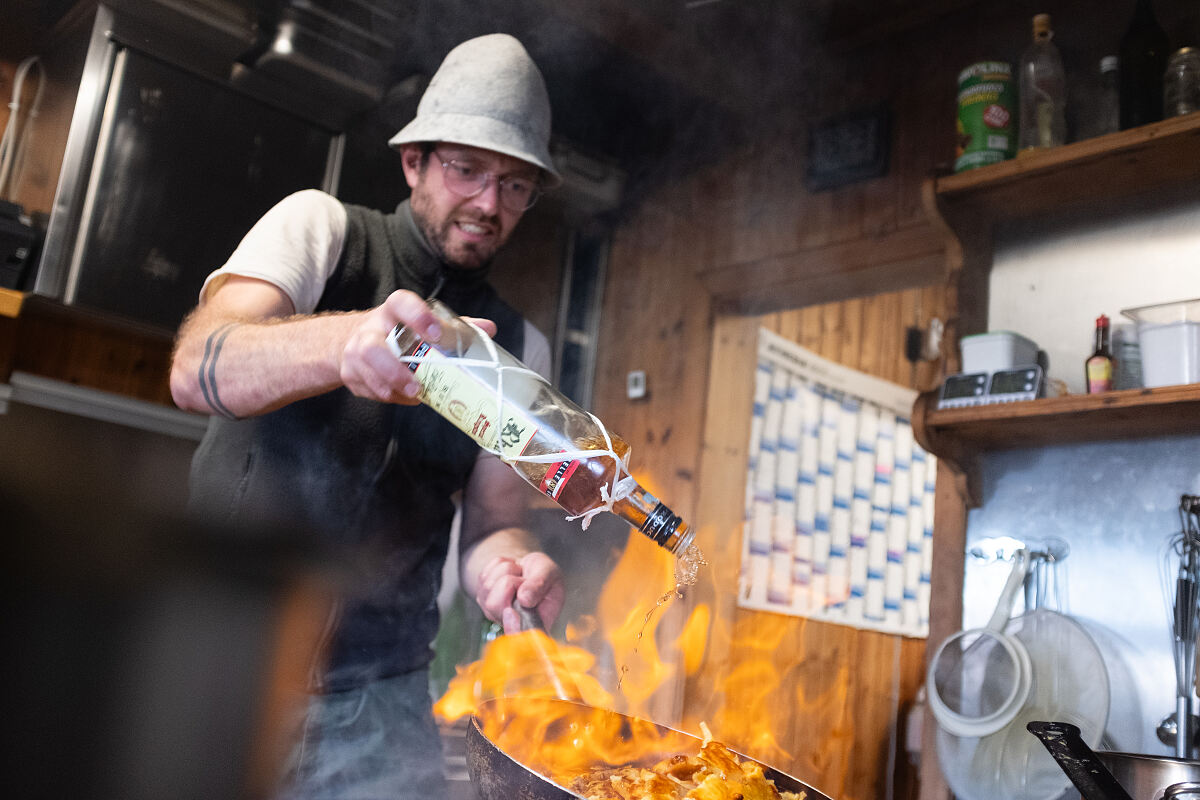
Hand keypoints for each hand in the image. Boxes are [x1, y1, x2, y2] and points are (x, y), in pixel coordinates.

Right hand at [340, 290, 496, 403]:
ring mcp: (355, 354)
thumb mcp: (423, 323)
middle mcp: (369, 330)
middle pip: (372, 349)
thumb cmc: (399, 332)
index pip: (400, 304)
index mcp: (393, 311)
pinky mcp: (351, 375)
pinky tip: (403, 397)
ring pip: (367, 374)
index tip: (434, 333)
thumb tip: (489, 329)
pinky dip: (389, 397)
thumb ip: (454, 327)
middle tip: (416, 386)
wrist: (354, 340)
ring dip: (391, 388)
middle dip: (394, 370)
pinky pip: (369, 391)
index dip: (417, 316)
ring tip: (414, 396)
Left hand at [474, 552, 564, 634]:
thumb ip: (539, 586)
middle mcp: (511, 622)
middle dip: (509, 582)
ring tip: (519, 574)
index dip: (511, 627)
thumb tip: (524, 599)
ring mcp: (494, 612)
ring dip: (505, 572)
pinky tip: (510, 572)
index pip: (517, 636)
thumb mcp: (550, 574)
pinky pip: (483, 576)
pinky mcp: (482, 597)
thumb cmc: (544, 574)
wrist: (531, 566)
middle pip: (494, 605)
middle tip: (524, 580)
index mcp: (534, 623)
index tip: (511, 611)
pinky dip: (497, 567)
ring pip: (488, 586)